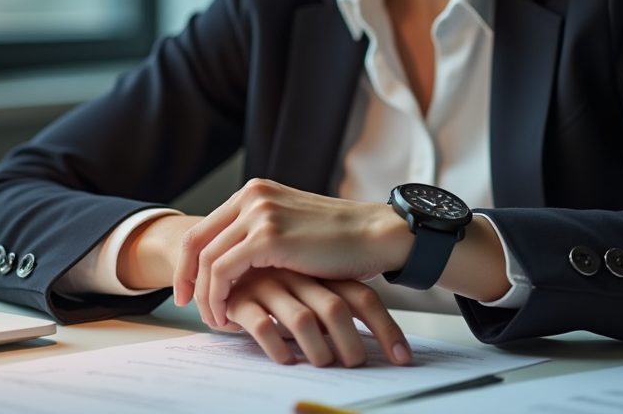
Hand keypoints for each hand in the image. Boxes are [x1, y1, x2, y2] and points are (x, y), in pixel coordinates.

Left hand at [173, 179, 412, 327]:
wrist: (376, 235)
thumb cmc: (341, 241)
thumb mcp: (292, 228)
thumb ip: (263, 235)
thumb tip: (236, 266)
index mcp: (256, 192)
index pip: (205, 227)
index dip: (189, 261)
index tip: (188, 289)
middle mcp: (253, 197)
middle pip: (197, 240)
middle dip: (185, 278)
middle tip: (187, 306)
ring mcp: (259, 214)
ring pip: (207, 259)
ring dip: (205, 295)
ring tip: (214, 319)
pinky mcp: (267, 237)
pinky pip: (223, 271)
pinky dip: (218, 296)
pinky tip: (227, 315)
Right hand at [213, 268, 410, 366]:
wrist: (220, 257)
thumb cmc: (273, 282)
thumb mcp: (308, 287)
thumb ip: (332, 306)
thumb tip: (367, 350)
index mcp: (322, 271)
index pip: (364, 299)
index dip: (386, 329)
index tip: (403, 359)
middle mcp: (300, 274)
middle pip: (337, 309)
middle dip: (351, 344)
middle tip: (355, 366)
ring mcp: (270, 281)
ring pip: (303, 319)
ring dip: (318, 350)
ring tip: (322, 365)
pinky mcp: (241, 295)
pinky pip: (261, 324)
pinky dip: (277, 346)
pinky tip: (285, 360)